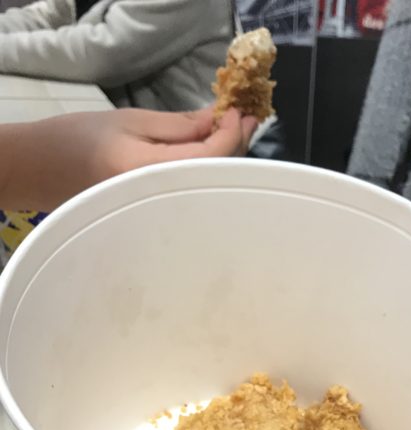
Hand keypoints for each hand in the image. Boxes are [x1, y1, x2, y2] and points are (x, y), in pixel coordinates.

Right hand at [1, 106, 257, 210]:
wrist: (43, 172)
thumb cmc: (80, 140)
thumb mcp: (131, 122)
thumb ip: (179, 126)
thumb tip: (218, 120)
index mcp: (154, 172)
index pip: (212, 157)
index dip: (232, 134)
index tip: (241, 111)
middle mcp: (164, 198)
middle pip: (216, 175)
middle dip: (236, 146)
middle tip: (244, 118)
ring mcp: (162, 211)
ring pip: (208, 185)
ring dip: (225, 159)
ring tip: (233, 131)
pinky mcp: (159, 213)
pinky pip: (194, 191)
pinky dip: (208, 170)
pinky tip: (211, 152)